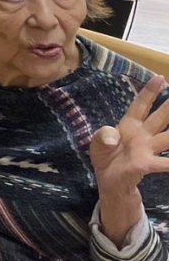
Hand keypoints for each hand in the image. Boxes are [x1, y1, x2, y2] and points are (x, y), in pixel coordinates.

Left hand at [91, 76, 168, 243]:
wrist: (108, 182)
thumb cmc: (106, 157)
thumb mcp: (97, 143)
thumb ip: (103, 135)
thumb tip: (113, 138)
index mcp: (129, 125)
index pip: (141, 105)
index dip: (150, 92)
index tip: (160, 78)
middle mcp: (142, 135)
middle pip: (161, 117)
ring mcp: (147, 149)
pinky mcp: (147, 164)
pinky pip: (165, 163)